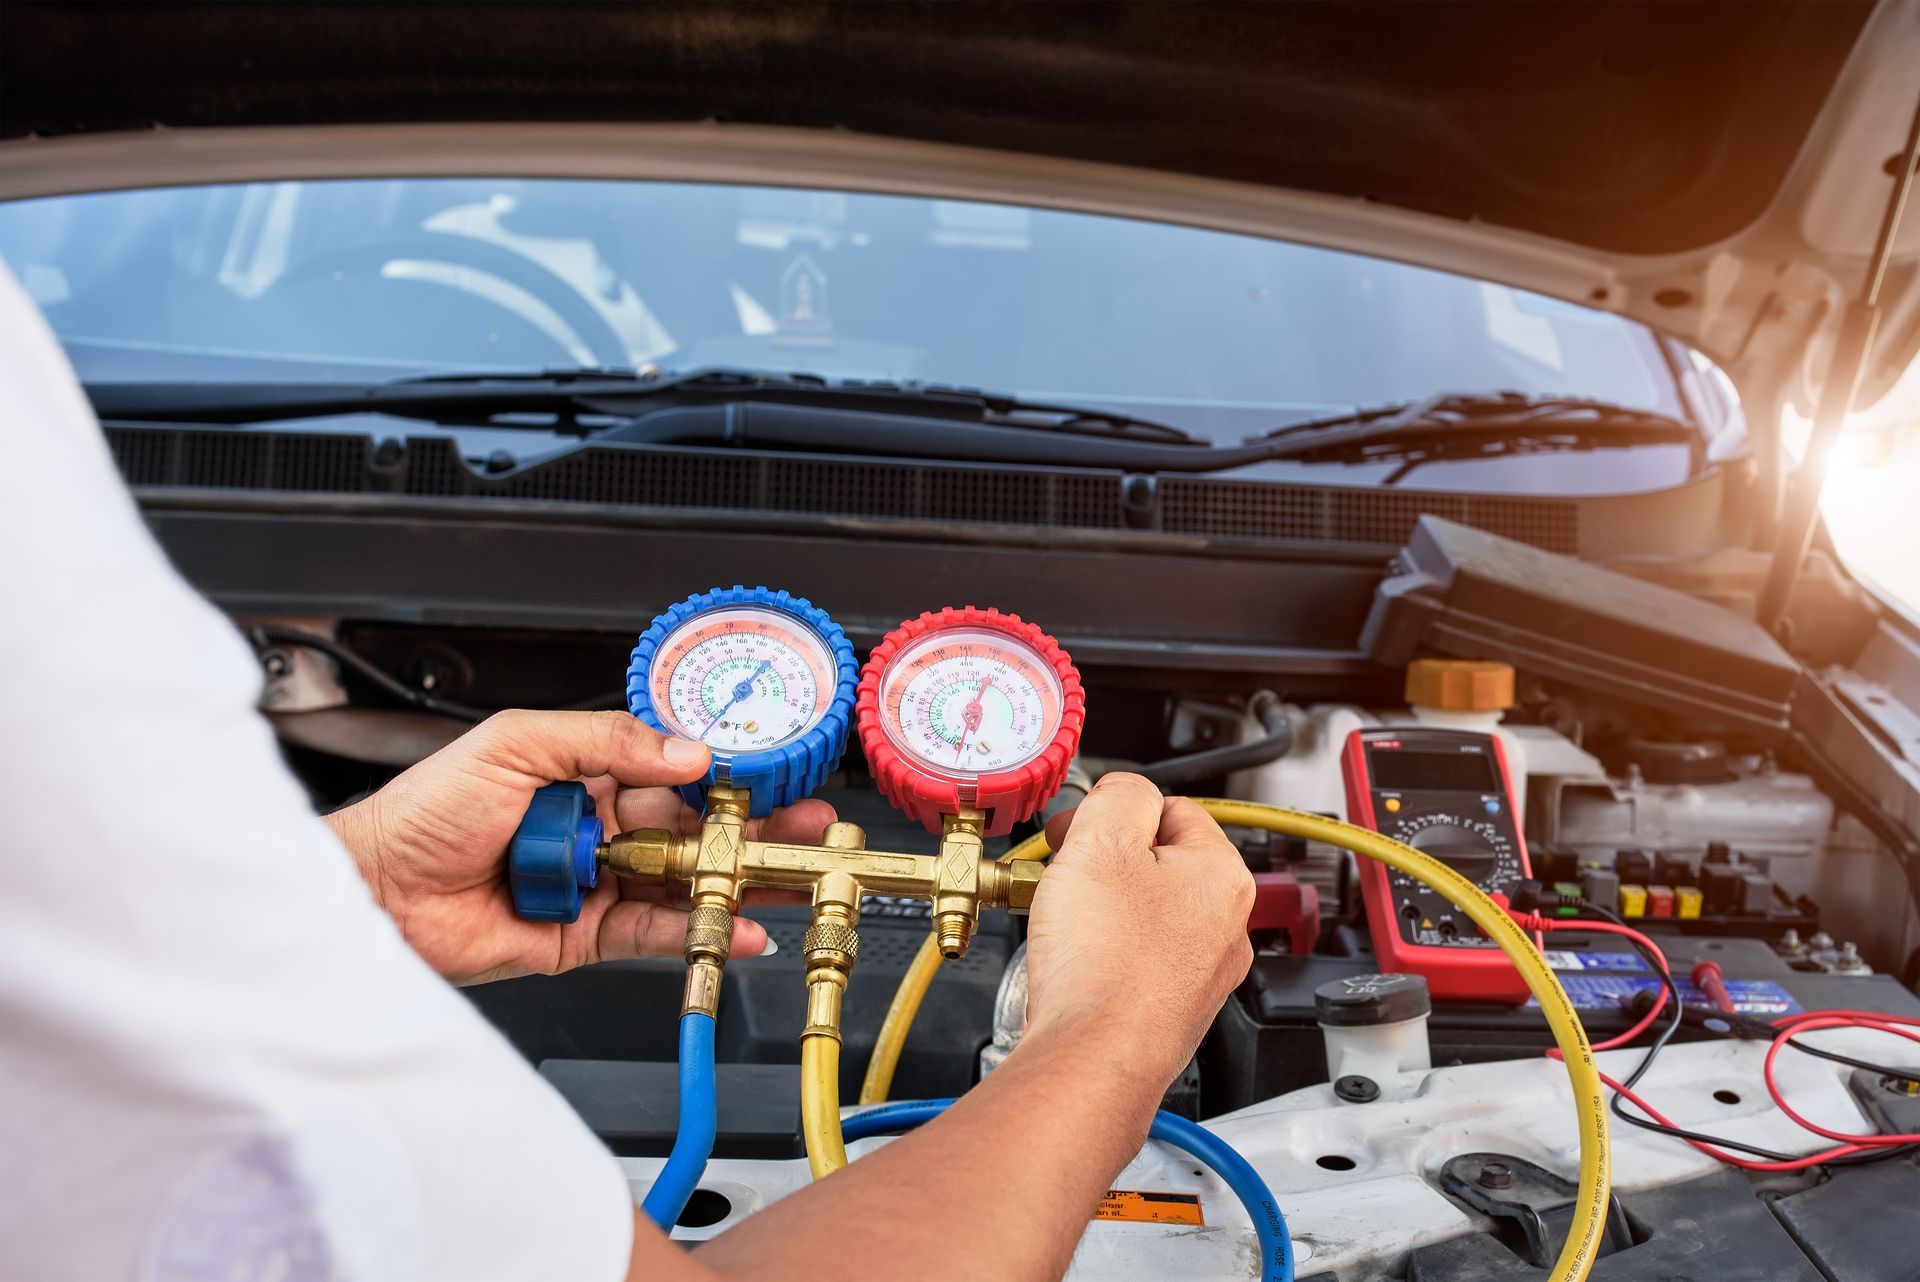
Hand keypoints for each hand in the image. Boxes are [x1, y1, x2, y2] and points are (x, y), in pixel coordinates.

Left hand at [324, 709, 832, 984]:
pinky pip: (658, 934)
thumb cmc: (423, 811)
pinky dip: (703, 932)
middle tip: (805, 826)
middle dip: (754, 828)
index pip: (674, 769)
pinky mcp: (588, 937)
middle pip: (696, 827)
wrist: (374, 892)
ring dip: (741, 880)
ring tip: (790, 877)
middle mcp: (601, 826)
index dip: (726, 773)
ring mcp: (599, 882)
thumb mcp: (516, 745)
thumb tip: (683, 752)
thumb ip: (604, 742)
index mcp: (587, 771)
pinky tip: (740, 928)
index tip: (773, 772)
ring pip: (687, 881)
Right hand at [1021, 773, 1253, 1089]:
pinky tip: (1079, 962)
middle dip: (1107, 861)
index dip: (1115, 812)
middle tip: (1067, 873)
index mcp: (1223, 875)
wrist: (1093, 1059)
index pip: (1171, 809)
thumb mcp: (1102, 842)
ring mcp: (1202, 973)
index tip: (1079, 830)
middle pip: (1159, 862)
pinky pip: (1139, 959)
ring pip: (1147, 913)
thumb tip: (1125, 791)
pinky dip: (1108, 953)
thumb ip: (1119, 796)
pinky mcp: (1172, 1008)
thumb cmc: (1105, 964)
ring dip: (1105, 907)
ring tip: (1069, 921)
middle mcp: (1226, 926)